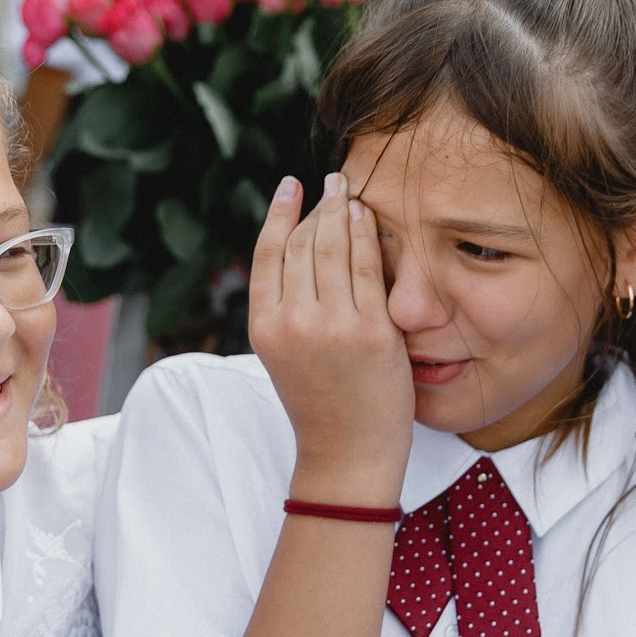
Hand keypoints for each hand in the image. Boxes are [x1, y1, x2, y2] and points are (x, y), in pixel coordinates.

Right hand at [247, 173, 412, 500]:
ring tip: (347, 191)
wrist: (347, 454)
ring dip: (340, 211)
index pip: (267, 253)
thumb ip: (285, 309)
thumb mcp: (284, 355)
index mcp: (265, 328)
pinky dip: (364, 233)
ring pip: (332, 248)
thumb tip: (296, 255)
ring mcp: (332, 326)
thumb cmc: (321, 404)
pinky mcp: (370, 331)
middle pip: (301, 244)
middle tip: (330, 182)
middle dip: (316, 206)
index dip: (279, 214)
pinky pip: (366, 267)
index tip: (289, 186)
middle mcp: (293, 322)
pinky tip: (365, 215)